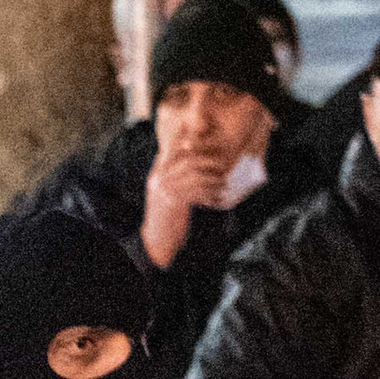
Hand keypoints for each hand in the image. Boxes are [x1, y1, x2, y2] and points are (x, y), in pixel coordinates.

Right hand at [141, 118, 236, 266]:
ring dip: (211, 175)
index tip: (201, 136)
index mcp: (156, 174)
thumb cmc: (165, 218)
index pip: (170, 149)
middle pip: (185, 158)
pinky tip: (219, 194)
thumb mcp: (164, 192)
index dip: (186, 139)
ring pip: (193, 173)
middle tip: (221, 158)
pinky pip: (197, 191)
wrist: (157, 242)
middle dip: (205, 156)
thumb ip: (172, 175)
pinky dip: (210, 191)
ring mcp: (165, 190)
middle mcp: (158, 179)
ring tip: (223, 178)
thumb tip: (186, 157)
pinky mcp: (175, 203)